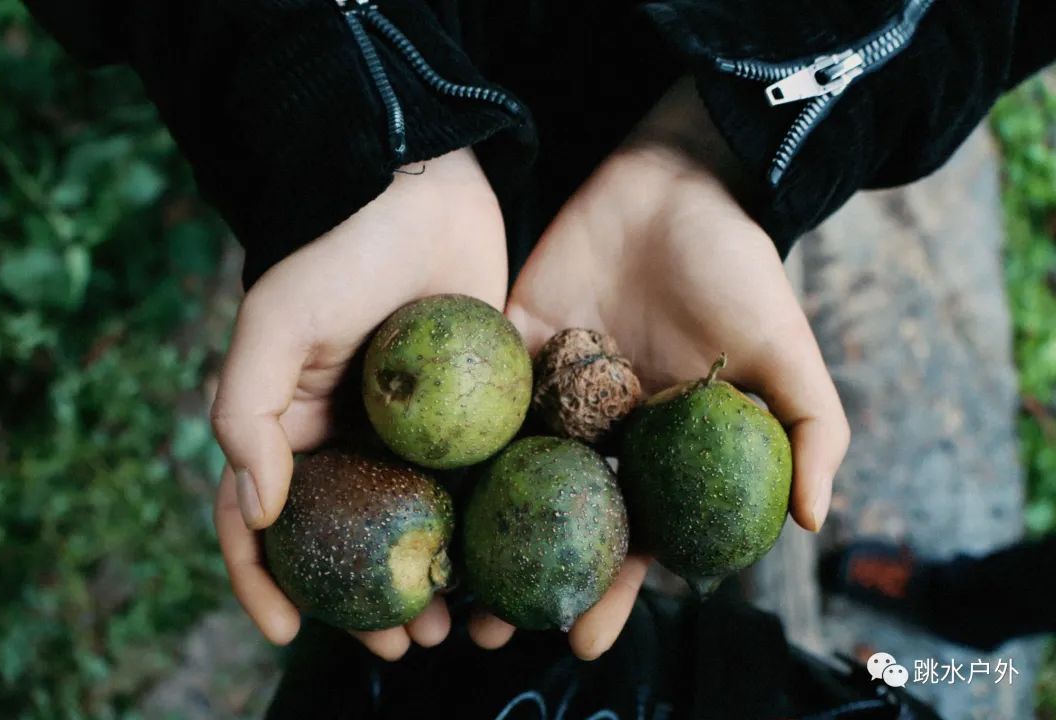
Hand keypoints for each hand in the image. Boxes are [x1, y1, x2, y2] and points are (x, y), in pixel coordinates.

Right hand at [211, 148, 507, 659]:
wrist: (424, 188)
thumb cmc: (338, 251)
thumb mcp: (272, 324)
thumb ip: (244, 414)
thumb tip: (257, 511)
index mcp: (294, 425)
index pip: (264, 519)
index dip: (265, 580)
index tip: (286, 629)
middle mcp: (353, 437)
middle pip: (354, 540)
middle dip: (367, 603)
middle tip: (404, 644)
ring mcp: (417, 432)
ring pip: (421, 527)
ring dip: (433, 583)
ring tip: (455, 626)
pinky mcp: (475, 415)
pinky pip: (478, 483)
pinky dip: (486, 532)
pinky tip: (504, 568)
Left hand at [485, 80, 849, 659]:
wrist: (680, 184)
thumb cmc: (738, 269)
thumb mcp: (787, 352)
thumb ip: (811, 431)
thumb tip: (812, 522)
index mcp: (658, 447)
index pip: (630, 535)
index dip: (609, 590)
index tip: (581, 640)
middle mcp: (598, 429)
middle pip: (554, 517)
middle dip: (523, 574)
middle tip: (486, 632)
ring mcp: (549, 389)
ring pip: (504, 470)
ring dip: (473, 527)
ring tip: (439, 581)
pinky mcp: (508, 342)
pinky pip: (474, 396)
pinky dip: (446, 440)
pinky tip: (414, 484)